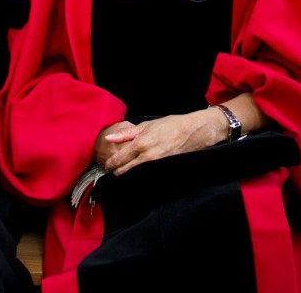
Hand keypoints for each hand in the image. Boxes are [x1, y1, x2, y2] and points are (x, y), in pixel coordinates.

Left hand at [93, 111, 221, 176]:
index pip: (120, 159)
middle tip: (114, 170)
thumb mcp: (146, 125)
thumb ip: (126, 134)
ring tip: (126, 172)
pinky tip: (140, 174)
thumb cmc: (170, 126)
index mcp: (141, 143)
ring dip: (129, 175)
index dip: (111, 164)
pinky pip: (150, 176)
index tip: (107, 165)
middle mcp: (148, 157)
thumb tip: (109, 138)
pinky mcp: (165, 170)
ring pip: (136, 176)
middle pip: (126, 171)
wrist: (193, 132)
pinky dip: (143, 176)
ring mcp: (158, 165)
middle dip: (118, 171)